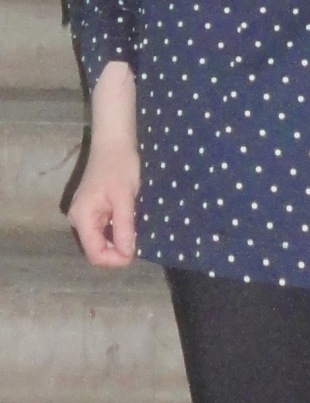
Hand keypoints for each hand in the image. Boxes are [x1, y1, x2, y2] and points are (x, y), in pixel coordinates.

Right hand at [67, 140, 139, 266]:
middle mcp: (78, 219)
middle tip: (137, 240)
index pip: (95, 254)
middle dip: (117, 251)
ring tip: (133, 229)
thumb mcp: (125, 198)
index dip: (115, 259)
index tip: (135, 251)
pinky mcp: (92, 210)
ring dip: (118, 241)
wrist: (114, 143)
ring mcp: (83, 215)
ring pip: (100, 241)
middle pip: (96, 250)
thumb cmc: (120, 166)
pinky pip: (103, 230)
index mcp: (82, 217)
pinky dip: (116, 231)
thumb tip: (127, 254)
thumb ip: (124, 226)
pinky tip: (128, 222)